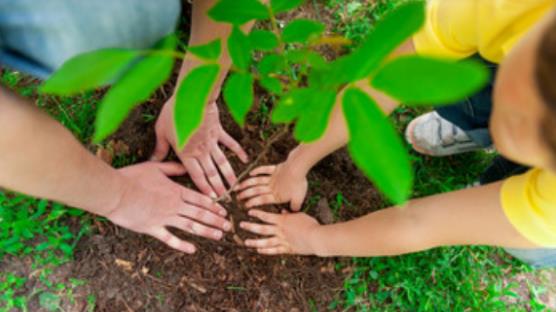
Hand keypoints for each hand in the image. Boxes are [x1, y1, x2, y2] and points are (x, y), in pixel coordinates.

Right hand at [107, 161, 231, 252]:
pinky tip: (193, 249)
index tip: (224, 212)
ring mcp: (165, 218)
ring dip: (207, 231)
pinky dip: (182, 245)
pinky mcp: (153, 229)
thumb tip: (187, 166)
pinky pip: (170, 239)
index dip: (214, 206)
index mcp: (176, 191)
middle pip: (200, 214)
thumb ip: (173, 168)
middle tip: (228, 226)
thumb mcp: (155, 167)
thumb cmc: (133, 177)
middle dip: (216, 220)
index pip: (200, 199)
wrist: (116, 192)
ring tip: (219, 236)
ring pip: (191, 226)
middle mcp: (174, 206)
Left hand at [152, 99, 247, 197]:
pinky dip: (238, 151)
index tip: (211, 199)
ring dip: (228, 175)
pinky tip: (245, 159)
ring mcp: (212, 142)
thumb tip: (152, 161)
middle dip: (218, 187)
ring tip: (234, 186)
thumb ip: (160, 148)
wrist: (192, 97)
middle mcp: (201, 151)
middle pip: (211, 172)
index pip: (196, 176)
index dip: (204, 188)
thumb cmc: (174, 113)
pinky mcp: (219, 132)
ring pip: (222, 162)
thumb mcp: (162, 131)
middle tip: (225, 198)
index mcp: (186, 154)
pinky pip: (230, 143)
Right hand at [235, 163, 307, 209]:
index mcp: (276, 196)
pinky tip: (250, 173)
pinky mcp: (275, 169)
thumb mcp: (299, 199)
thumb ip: (294, 207)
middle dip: (245, 194)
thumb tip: (293, 212)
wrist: (298, 168)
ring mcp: (272, 177)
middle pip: (256, 191)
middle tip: (237, 197)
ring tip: (238, 187)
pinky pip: (264, 169)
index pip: (262, 200)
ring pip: (256, 181)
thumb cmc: (299, 184)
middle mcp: (271, 187)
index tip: (244, 205)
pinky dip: (257, 171)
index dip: (252, 203)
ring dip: (246, 184)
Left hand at [239, 209, 320, 254]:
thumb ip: (290, 214)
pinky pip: (274, 250)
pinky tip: (259, 250)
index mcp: (283, 220)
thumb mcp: (300, 215)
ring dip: (254, 242)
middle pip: (262, 228)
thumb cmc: (310, 224)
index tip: (249, 212)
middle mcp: (280, 230)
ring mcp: (282, 241)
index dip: (257, 213)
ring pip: (265, 241)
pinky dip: (266, 251)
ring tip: (246, 242)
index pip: (266, 216)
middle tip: (241, 225)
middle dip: (250, 227)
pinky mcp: (287, 249)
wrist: (316, 238)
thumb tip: (283, 211)